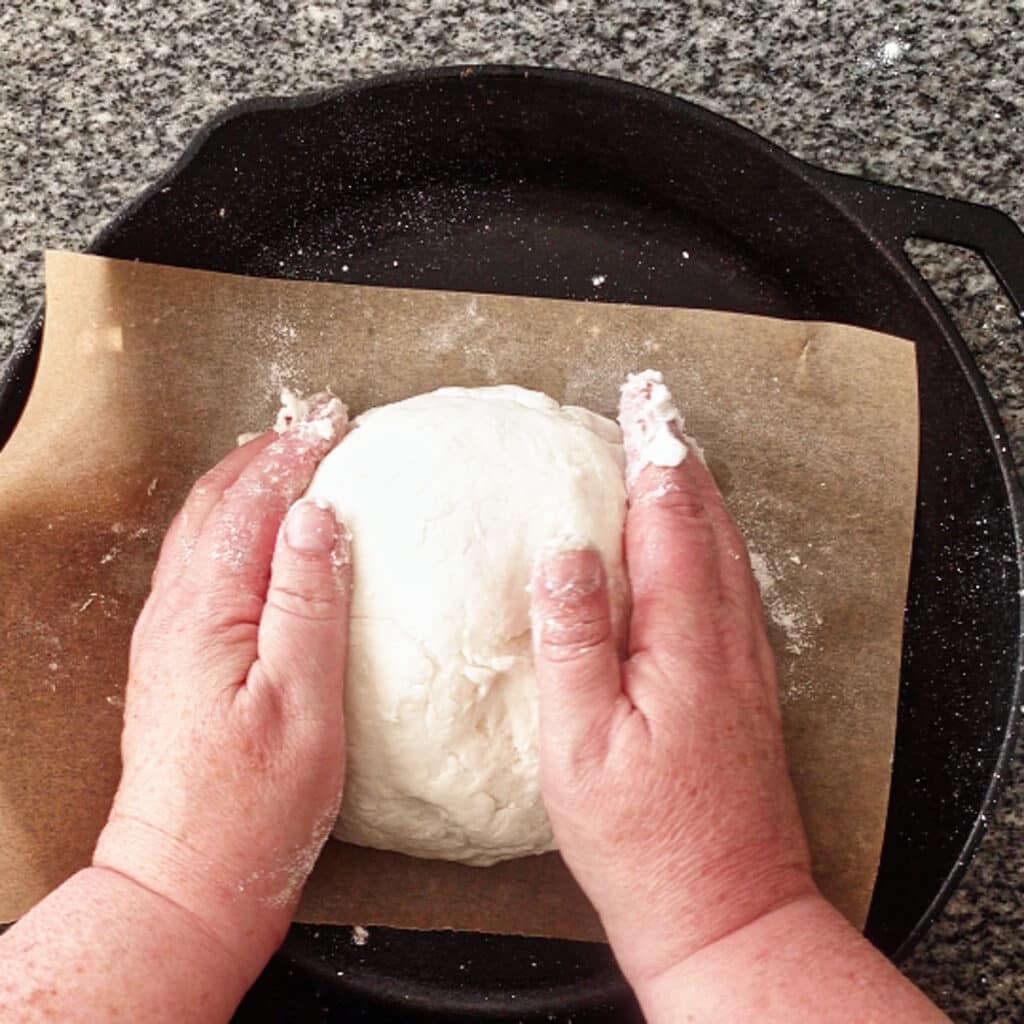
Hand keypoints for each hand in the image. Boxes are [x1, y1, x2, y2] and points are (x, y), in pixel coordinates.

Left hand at [93, 396, 351, 976]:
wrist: (183, 881)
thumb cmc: (250, 808)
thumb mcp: (301, 705)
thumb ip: (306, 604)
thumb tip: (317, 519)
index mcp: (206, 614)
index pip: (251, 505)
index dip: (293, 456)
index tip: (332, 420)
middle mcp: (175, 613)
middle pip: (215, 503)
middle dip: (265, 453)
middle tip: (315, 423)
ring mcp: (170, 635)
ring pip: (204, 530)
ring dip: (247, 484)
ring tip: (293, 459)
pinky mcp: (177, 659)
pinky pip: (204, 564)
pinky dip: (236, 525)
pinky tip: (267, 535)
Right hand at [530, 375, 814, 986]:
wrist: (727, 910)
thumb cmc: (643, 842)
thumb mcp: (579, 750)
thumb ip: (572, 644)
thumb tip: (564, 555)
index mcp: (683, 643)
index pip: (670, 519)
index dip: (653, 455)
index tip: (639, 404)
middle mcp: (727, 641)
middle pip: (709, 523)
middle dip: (680, 458)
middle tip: (654, 410)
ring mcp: (746, 665)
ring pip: (730, 553)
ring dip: (701, 495)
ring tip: (673, 458)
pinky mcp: (749, 689)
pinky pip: (735, 590)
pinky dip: (715, 544)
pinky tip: (701, 548)